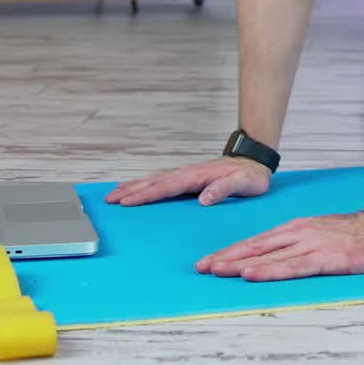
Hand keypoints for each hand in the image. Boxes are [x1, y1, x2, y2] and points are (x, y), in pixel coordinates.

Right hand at [105, 156, 270, 206]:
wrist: (253, 163)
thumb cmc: (250, 176)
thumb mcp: (243, 183)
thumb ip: (224, 189)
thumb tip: (204, 198)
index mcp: (197, 176)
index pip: (167, 186)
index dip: (146, 194)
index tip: (128, 201)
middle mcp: (187, 173)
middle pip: (154, 182)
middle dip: (131, 191)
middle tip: (110, 200)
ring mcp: (185, 175)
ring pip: (153, 180)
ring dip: (133, 187)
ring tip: (113, 195)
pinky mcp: (186, 179)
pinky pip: (160, 181)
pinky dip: (143, 184)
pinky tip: (134, 189)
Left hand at [196, 210, 363, 281]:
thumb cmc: (354, 234)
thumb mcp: (320, 234)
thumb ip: (298, 244)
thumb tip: (273, 257)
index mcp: (296, 228)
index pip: (257, 241)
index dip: (231, 252)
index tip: (208, 262)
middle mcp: (298, 234)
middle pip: (255, 248)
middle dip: (226, 258)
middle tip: (201, 269)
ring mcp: (310, 246)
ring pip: (267, 257)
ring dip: (239, 264)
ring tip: (216, 271)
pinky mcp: (324, 260)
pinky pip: (291, 267)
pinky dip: (268, 270)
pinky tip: (251, 274)